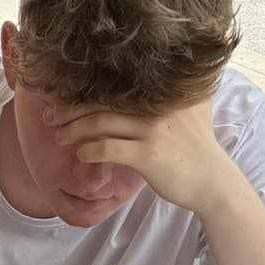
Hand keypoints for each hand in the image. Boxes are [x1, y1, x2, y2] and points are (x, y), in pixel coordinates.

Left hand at [48, 96, 234, 216]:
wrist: (212, 181)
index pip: (115, 87)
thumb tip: (155, 83)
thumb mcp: (190, 111)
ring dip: (75, 131)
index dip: (86, 92)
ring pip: (101, 123)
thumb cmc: (197, 149)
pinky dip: (90, 151)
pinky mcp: (149, 155)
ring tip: (60, 138)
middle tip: (52, 117)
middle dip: (71, 110)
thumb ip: (172, 95)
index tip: (65, 98)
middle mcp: (157, 105)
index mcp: (162, 92)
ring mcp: (153, 130)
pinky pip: (109, 149)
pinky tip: (81, 156)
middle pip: (103, 102)